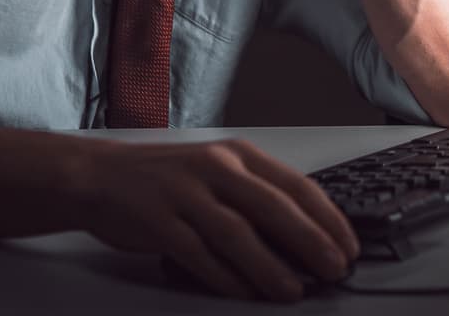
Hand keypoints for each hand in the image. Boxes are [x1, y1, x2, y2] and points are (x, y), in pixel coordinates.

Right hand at [70, 137, 358, 301]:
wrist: (101, 176)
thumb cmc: (167, 179)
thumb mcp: (217, 173)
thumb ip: (256, 197)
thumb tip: (307, 236)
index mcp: (237, 155)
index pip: (296, 185)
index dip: (327, 217)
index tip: (348, 244)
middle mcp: (216, 169)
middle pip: (273, 207)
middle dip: (311, 241)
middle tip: (335, 268)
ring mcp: (186, 194)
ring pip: (238, 234)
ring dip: (270, 267)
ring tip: (293, 291)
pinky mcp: (159, 221)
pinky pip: (199, 254)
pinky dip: (225, 277)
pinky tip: (244, 293)